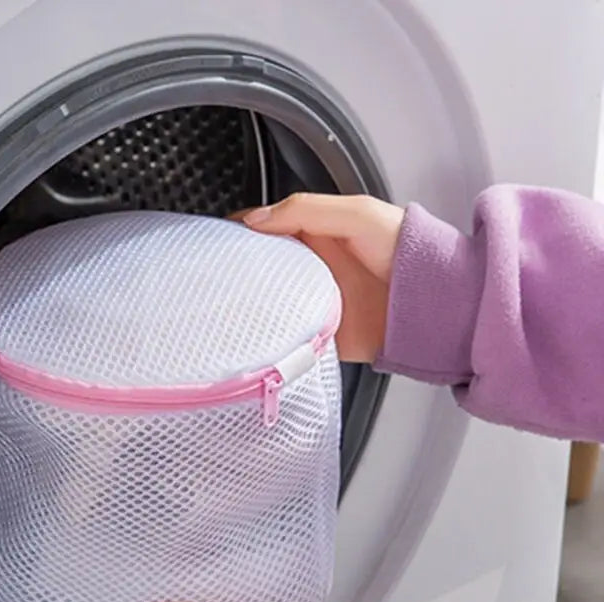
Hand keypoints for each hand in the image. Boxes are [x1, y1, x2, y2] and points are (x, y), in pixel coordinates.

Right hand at [233, 193, 404, 362]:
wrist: (437, 304)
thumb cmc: (408, 251)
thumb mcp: (357, 214)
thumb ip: (307, 210)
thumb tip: (257, 219)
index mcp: (316, 234)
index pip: (268, 228)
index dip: (242, 232)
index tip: (219, 239)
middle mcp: (311, 268)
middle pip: (262, 268)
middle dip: (240, 271)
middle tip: (219, 275)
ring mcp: (313, 302)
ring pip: (269, 303)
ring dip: (252, 306)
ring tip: (229, 306)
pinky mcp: (320, 334)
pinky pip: (288, 336)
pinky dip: (272, 337)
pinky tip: (258, 334)